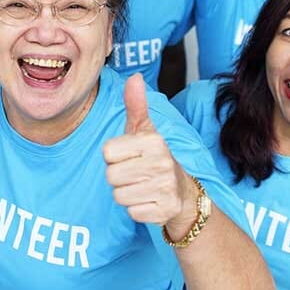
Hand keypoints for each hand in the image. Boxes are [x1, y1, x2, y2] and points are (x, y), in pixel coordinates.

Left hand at [103, 73, 192, 229]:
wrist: (182, 192)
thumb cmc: (154, 157)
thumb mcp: (144, 130)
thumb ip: (135, 105)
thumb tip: (134, 77)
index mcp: (153, 141)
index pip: (107, 153)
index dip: (114, 157)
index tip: (130, 156)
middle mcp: (162, 163)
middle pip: (110, 176)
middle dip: (118, 177)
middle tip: (136, 174)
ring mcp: (165, 188)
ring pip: (119, 195)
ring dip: (126, 194)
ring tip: (142, 187)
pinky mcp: (164, 211)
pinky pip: (132, 212)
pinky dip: (137, 210)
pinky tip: (149, 201)